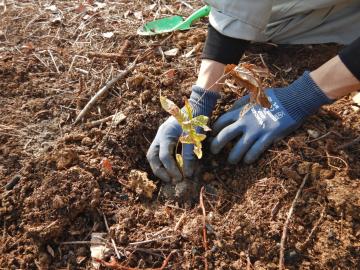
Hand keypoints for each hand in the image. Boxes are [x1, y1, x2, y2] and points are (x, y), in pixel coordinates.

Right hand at [147, 86, 219, 182]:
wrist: (196, 106)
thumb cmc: (195, 119)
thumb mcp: (194, 136)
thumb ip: (189, 154)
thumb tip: (187, 173)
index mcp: (165, 133)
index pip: (164, 156)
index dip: (172, 169)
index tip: (182, 177)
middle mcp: (160, 135)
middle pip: (152, 157)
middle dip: (160, 171)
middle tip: (172, 181)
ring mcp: (161, 137)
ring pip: (154, 156)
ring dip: (160, 168)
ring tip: (171, 178)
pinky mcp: (165, 139)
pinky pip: (160, 153)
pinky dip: (164, 163)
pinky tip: (173, 169)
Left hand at [210, 71, 332, 163]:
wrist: (293, 100)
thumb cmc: (273, 97)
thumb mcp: (253, 96)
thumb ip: (240, 104)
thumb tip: (230, 110)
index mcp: (241, 110)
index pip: (221, 121)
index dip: (215, 130)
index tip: (213, 135)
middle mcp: (245, 121)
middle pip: (225, 135)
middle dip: (216, 145)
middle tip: (213, 152)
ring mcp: (256, 130)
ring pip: (239, 147)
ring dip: (233, 156)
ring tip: (231, 161)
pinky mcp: (268, 136)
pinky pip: (256, 151)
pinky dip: (250, 157)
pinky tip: (247, 161)